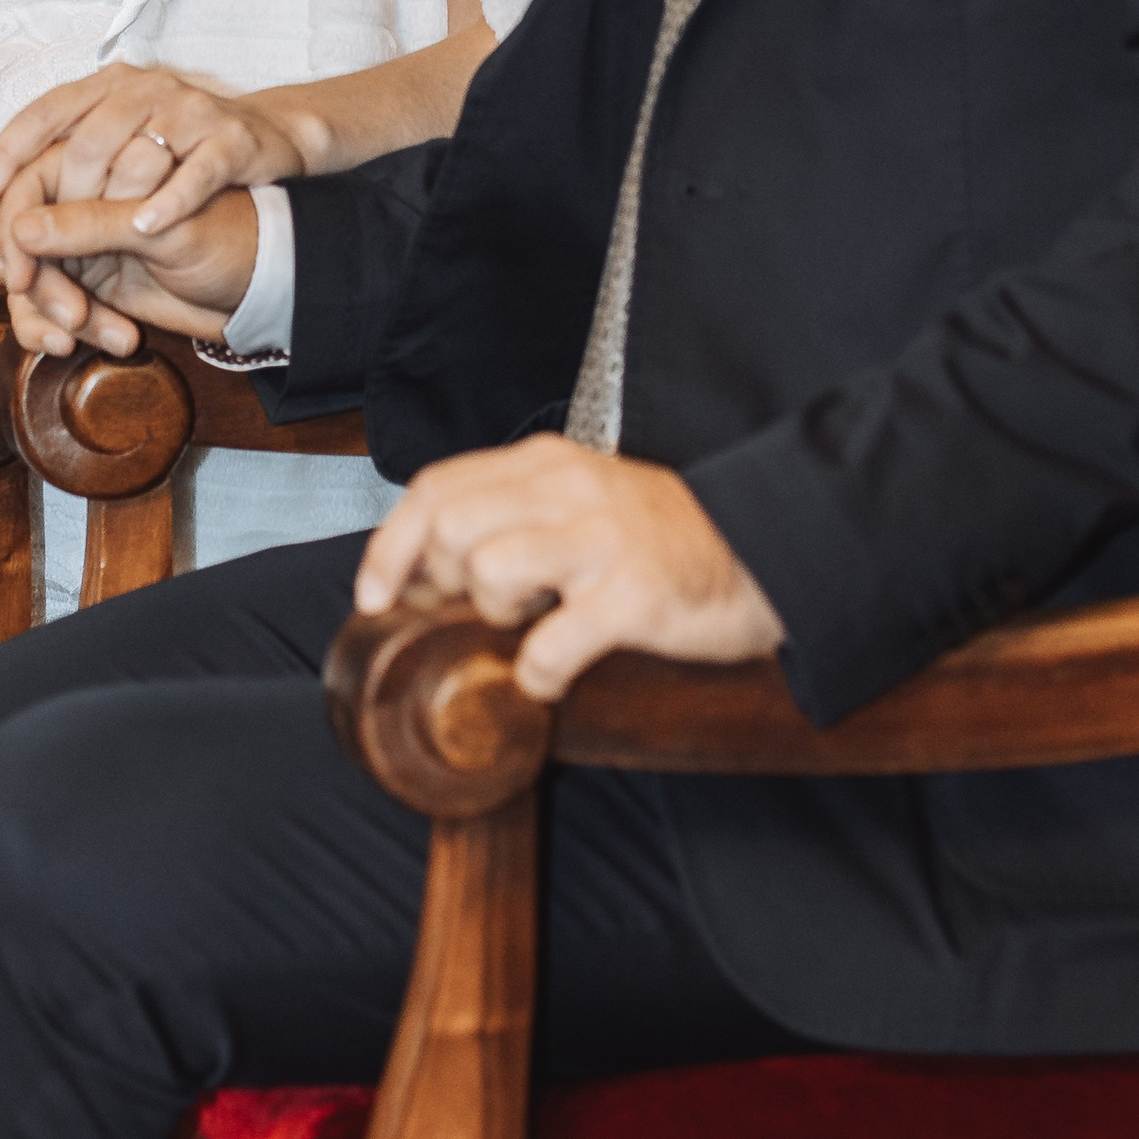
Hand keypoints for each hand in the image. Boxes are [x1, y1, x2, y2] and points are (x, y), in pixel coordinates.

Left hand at [0, 65, 305, 244]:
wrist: (266, 140)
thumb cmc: (176, 154)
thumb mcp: (118, 150)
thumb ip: (67, 167)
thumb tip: (1, 203)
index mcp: (109, 87)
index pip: (45, 112)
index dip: (8, 152)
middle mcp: (147, 89)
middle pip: (86, 142)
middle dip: (59, 203)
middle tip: (41, 251)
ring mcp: (191, 111)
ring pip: (135, 154)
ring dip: (106, 205)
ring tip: (85, 248)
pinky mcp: (231, 139)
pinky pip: (195, 172)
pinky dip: (167, 203)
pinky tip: (145, 229)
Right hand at [0, 180, 260, 361]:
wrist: (263, 284)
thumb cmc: (228, 235)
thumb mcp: (165, 230)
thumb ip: (95, 223)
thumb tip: (21, 228)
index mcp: (99, 164)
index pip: (28, 188)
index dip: (14, 234)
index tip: (21, 279)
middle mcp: (83, 202)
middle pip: (22, 244)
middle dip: (41, 288)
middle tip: (76, 318)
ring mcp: (85, 245)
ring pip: (33, 284)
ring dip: (57, 316)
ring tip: (113, 336)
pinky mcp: (94, 285)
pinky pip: (54, 313)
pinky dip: (70, 332)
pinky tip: (118, 340)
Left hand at [353, 435, 783, 701]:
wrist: (764, 551)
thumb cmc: (662, 538)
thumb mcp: (580, 502)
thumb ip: (514, 514)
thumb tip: (428, 571)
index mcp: (548, 463)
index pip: (436, 487)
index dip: (391, 545)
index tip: (374, 595)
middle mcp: (569, 488)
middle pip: (451, 528)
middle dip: (447, 582)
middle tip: (485, 609)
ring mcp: (602, 539)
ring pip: (488, 571)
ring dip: (496, 616)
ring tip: (534, 625)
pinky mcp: (633, 594)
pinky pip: (550, 644)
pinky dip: (539, 674)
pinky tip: (557, 675)